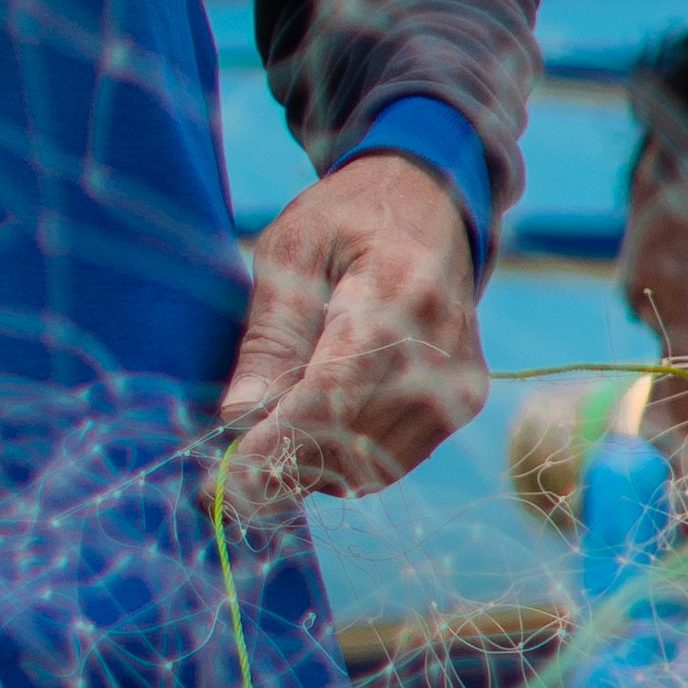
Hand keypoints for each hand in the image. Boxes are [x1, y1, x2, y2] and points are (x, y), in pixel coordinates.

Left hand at [216, 152, 484, 507]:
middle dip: (282, 465)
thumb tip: (239, 417)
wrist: (431, 205)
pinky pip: (390, 464)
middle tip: (228, 469)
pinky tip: (313, 427)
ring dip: (309, 467)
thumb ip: (270, 335)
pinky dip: (341, 462)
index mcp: (398, 296)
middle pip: (350, 442)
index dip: (276, 448)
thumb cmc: (349, 218)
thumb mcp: (291, 248)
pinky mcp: (460, 406)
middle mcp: (440, 350)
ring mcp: (458, 384)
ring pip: (368, 467)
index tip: (226, 481)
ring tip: (271, 432)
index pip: (332, 398)